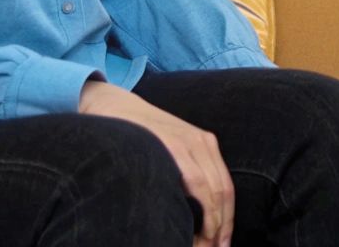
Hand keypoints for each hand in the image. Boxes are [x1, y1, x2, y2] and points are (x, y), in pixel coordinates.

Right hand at [80, 79, 233, 246]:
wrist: (111, 105)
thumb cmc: (137, 135)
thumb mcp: (169, 149)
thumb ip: (183, 171)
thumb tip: (193, 212)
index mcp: (205, 143)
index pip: (225, 188)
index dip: (227, 219)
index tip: (222, 242)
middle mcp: (202, 142)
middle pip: (224, 193)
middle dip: (222, 226)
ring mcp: (189, 142)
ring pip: (214, 193)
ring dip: (214, 224)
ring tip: (205, 244)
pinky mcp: (175, 145)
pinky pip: (198, 185)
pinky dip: (204, 210)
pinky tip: (198, 229)